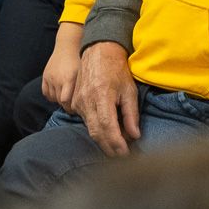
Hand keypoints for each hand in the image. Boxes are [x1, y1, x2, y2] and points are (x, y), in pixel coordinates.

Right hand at [42, 47, 81, 111]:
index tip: (75, 110)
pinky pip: (45, 92)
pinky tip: (57, 94)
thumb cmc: (78, 61)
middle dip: (66, 105)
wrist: (66, 47)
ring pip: (52, 97)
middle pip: (59, 100)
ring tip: (65, 98)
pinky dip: (50, 96)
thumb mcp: (83, 73)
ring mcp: (50, 78)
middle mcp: (57, 80)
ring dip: (58, 100)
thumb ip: (81, 87)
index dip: (70, 108)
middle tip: (72, 106)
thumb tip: (86, 102)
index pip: (65, 101)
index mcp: (68, 79)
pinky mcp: (45, 76)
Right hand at [70, 42, 139, 156]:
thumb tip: (134, 136)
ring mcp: (78, 101)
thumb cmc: (117, 69)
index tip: (125, 154)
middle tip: (121, 157)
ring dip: (103, 141)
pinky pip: (85, 122)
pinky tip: (107, 134)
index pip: (107, 127)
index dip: (116, 144)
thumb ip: (131, 114)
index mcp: (102, 95)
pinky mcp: (74, 102)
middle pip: (96, 132)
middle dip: (109, 148)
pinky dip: (96, 130)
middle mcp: (87, 100)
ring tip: (117, 147)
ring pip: (89, 129)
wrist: (98, 52)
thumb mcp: (129, 90)